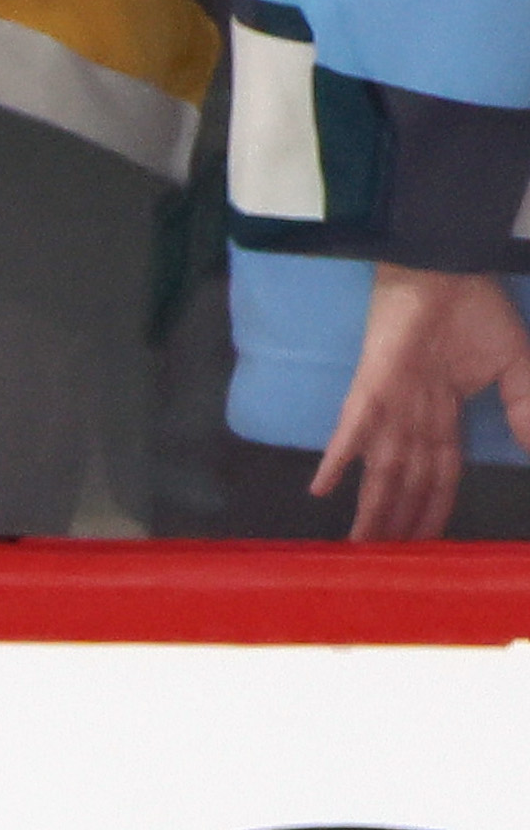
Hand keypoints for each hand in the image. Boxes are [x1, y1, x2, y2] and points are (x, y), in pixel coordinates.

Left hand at [311, 265, 529, 540]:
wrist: (448, 267)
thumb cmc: (475, 313)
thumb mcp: (516, 368)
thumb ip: (525, 410)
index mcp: (444, 415)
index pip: (438, 475)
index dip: (431, 510)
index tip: (425, 546)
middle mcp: (413, 416)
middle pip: (404, 480)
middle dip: (396, 521)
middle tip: (382, 562)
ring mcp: (390, 401)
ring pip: (380, 465)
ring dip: (370, 505)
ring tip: (359, 544)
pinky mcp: (373, 382)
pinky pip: (353, 423)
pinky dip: (338, 455)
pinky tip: (321, 486)